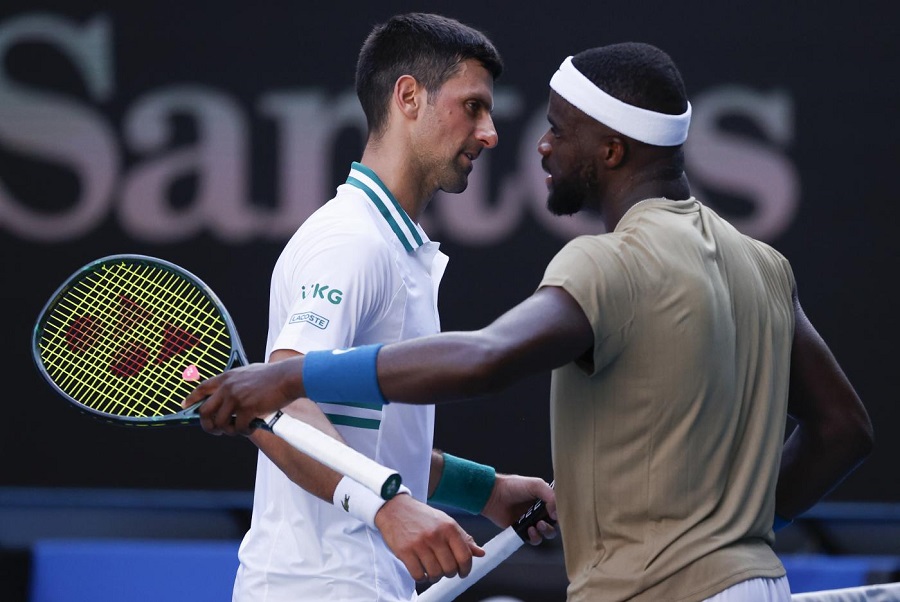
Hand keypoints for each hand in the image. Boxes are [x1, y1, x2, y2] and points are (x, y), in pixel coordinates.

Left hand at [180, 357, 303, 434]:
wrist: (288, 377)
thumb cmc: (272, 377)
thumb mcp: (247, 374)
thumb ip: (235, 384)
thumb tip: (227, 398)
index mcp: (227, 378)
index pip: (201, 389)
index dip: (191, 399)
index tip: (185, 407)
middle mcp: (227, 388)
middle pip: (205, 412)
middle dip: (208, 425)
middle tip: (217, 430)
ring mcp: (236, 398)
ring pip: (221, 424)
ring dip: (230, 431)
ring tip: (241, 429)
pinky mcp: (247, 408)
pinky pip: (239, 428)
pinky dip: (245, 431)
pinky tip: (253, 426)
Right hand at [375, 493, 483, 581]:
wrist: (395, 508)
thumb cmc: (422, 516)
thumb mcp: (446, 522)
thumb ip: (463, 538)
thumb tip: (480, 553)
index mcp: (449, 527)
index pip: (465, 556)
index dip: (466, 569)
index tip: (462, 572)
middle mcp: (435, 535)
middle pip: (450, 568)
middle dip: (449, 573)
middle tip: (445, 569)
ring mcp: (419, 544)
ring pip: (435, 574)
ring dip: (435, 577)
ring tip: (432, 570)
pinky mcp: (405, 551)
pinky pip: (418, 575)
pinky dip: (421, 577)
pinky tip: (421, 570)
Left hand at [481, 474, 556, 544]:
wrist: (493, 495)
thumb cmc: (513, 486)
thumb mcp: (536, 485)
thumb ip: (550, 496)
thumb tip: (557, 513)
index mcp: (545, 500)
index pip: (559, 510)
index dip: (560, 515)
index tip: (555, 514)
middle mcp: (540, 511)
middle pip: (554, 524)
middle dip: (552, 525)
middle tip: (543, 521)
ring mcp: (531, 522)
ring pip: (546, 533)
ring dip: (545, 532)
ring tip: (536, 525)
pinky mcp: (522, 531)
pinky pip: (534, 539)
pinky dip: (535, 537)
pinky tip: (529, 530)